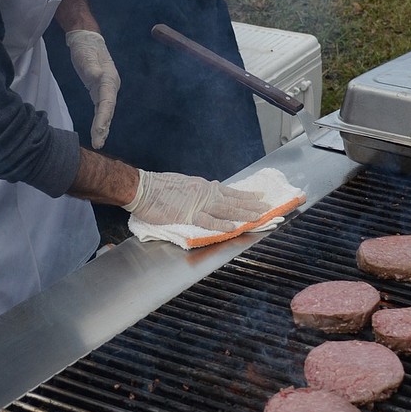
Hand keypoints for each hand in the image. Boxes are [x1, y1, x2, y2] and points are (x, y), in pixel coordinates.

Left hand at [65, 30, 120, 149]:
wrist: (87, 39)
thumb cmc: (86, 48)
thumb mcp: (87, 57)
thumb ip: (92, 69)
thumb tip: (97, 78)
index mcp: (109, 79)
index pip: (107, 102)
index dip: (104, 118)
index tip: (99, 131)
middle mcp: (111, 86)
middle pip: (108, 109)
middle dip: (104, 128)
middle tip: (98, 144)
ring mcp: (107, 89)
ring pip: (106, 111)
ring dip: (103, 127)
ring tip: (98, 143)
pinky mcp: (100, 90)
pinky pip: (102, 108)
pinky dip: (100, 121)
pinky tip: (98, 132)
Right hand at [123, 170, 264, 229]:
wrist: (143, 188)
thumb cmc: (158, 187)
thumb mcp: (183, 184)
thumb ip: (196, 191)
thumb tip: (206, 193)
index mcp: (202, 186)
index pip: (228, 191)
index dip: (244, 195)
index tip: (257, 196)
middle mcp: (205, 193)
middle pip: (233, 200)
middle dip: (252, 204)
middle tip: (268, 206)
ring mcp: (199, 204)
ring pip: (227, 209)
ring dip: (245, 213)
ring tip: (260, 216)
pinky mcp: (189, 215)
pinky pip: (209, 221)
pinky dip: (222, 224)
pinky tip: (235, 227)